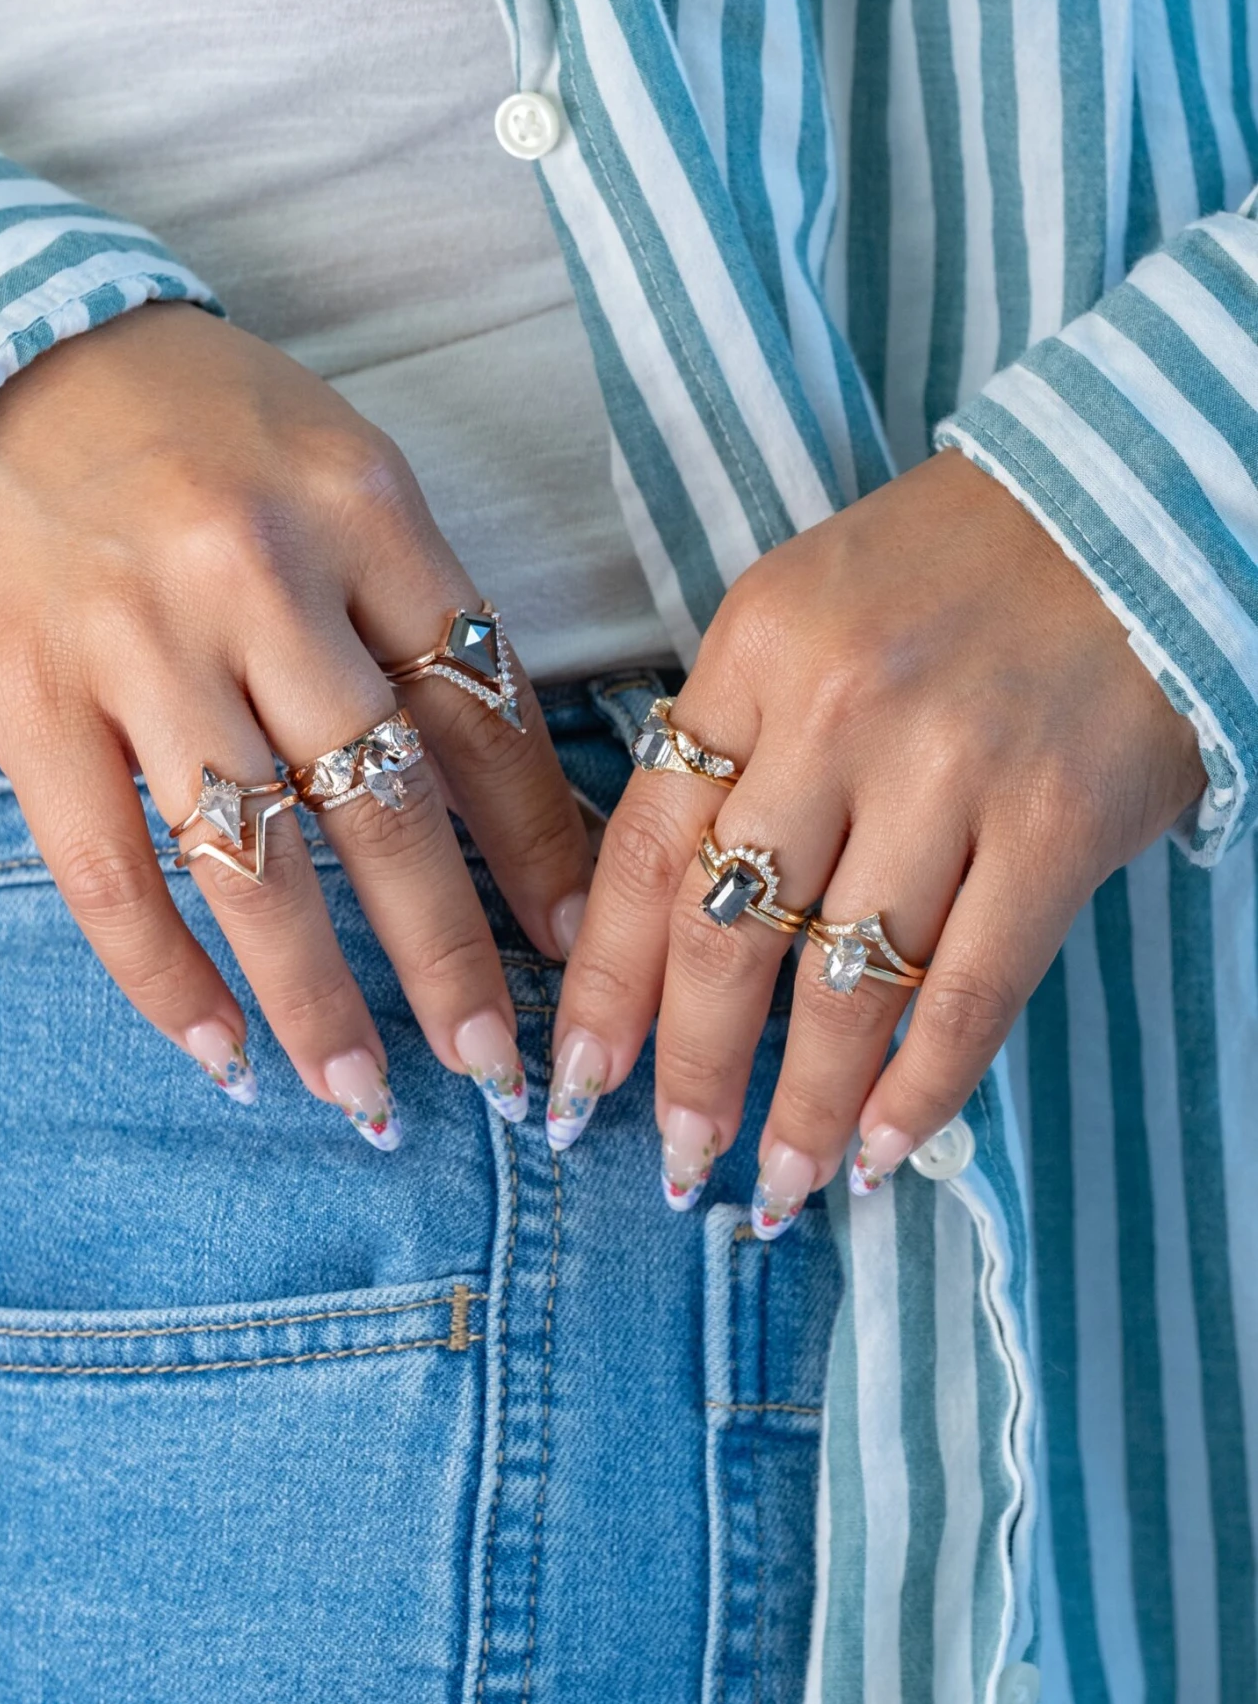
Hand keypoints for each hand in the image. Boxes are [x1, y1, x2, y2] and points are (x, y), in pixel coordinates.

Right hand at [0, 303, 591, 1136]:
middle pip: (384, 805)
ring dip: (320, 1000)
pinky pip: (110, 874)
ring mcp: (138, 645)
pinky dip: (167, 979)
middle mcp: (258, 578)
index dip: (539, 843)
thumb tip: (502, 782)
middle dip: (450, 954)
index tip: (582, 942)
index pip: (481, 709)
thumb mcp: (336, 468)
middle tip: (498, 1068)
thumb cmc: (192, 424)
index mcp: (362, 511)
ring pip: (253, 864)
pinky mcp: (28, 699)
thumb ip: (412, 606)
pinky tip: (223, 1052)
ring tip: (368, 1098)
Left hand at [551, 451, 1204, 1218]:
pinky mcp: (1060, 822)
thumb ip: (729, 739)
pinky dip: (922, 1087)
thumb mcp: (799, 614)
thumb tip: (650, 914)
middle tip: (673, 1163)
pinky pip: (971, 991)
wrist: (1127, 513)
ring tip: (775, 1189)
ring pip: (844, 984)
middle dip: (686, 1070)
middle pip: (725, 930)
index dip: (603, 986)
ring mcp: (952, 771)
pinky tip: (883, 1151)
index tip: (577, 1081)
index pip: (644, 849)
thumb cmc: (942, 574)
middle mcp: (837, 713)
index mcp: (751, 653)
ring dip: (801, 1109)